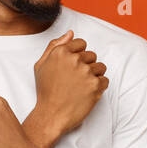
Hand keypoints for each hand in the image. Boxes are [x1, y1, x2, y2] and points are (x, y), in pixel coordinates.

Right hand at [28, 30, 108, 147]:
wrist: (51, 115)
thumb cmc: (46, 90)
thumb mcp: (42, 65)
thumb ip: (55, 46)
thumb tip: (70, 33)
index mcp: (61, 52)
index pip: (81, 43)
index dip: (78, 55)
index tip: (73, 66)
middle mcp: (75, 60)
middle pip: (92, 55)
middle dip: (86, 65)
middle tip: (76, 80)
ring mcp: (86, 72)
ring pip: (100, 67)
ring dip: (94, 76)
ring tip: (81, 87)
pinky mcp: (95, 85)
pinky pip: (105, 80)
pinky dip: (99, 87)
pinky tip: (87, 93)